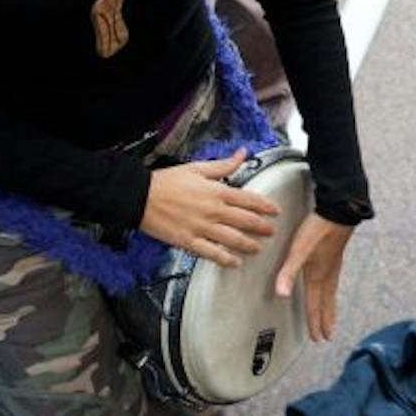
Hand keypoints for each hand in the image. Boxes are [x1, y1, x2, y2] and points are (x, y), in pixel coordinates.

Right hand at [140, 150, 276, 266]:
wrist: (140, 197)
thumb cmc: (166, 182)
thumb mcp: (197, 168)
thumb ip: (223, 165)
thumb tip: (242, 154)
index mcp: (216, 191)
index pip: (249, 199)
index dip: (266, 206)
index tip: (275, 211)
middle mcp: (213, 211)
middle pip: (246, 221)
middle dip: (262, 227)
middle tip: (271, 231)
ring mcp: (202, 228)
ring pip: (233, 239)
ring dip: (249, 244)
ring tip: (258, 248)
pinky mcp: (189, 241)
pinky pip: (212, 253)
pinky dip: (226, 259)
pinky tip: (235, 262)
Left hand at [275, 213, 353, 342]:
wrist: (339, 210)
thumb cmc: (319, 229)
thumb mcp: (299, 250)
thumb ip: (288, 272)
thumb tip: (281, 294)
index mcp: (317, 275)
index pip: (314, 304)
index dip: (314, 321)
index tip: (318, 337)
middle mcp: (327, 274)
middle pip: (326, 303)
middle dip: (325, 320)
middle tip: (327, 336)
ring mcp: (333, 266)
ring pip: (331, 294)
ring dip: (331, 308)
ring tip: (332, 319)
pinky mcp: (335, 257)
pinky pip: (334, 283)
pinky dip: (332, 293)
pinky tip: (330, 288)